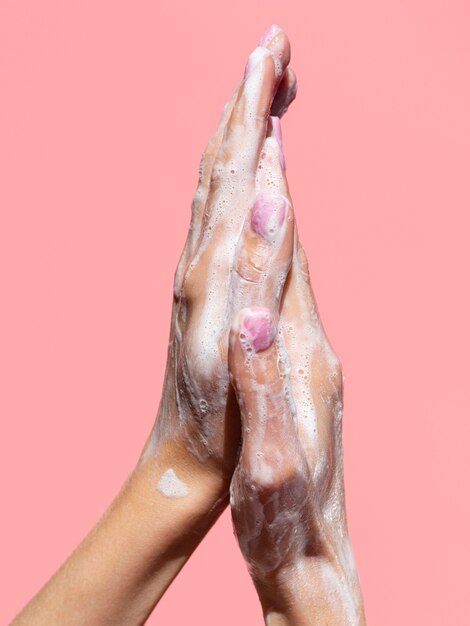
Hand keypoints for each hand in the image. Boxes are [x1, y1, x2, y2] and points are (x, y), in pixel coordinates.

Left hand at [142, 25, 296, 488]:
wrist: (186, 457)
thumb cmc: (221, 418)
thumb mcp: (234, 348)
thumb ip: (252, 274)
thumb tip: (269, 200)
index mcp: (211, 269)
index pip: (238, 171)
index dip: (254, 111)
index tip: (272, 54)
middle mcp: (197, 260)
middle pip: (223, 162)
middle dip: (245, 99)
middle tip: (272, 45)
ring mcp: (195, 272)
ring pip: (216, 183)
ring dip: (237, 129)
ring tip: (260, 87)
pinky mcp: (199, 288)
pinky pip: (213, 215)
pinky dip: (232, 175)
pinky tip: (243, 167)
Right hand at [228, 130, 366, 624]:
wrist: (312, 549)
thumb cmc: (285, 511)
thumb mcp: (271, 459)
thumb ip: (261, 388)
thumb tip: (248, 319)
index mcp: (299, 357)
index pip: (283, 261)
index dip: (269, 199)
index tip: (263, 133)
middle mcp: (310, 343)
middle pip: (292, 244)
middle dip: (276, 176)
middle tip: (269, 105)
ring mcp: (308, 352)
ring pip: (290, 261)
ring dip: (276, 204)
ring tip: (267, 152)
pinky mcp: (301, 365)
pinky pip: (284, 289)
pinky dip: (273, 249)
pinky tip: (269, 235)